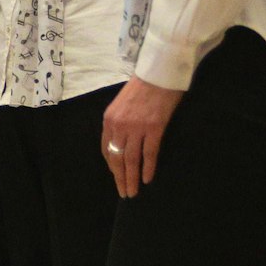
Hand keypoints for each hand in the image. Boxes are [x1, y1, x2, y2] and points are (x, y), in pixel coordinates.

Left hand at [101, 75, 185, 197]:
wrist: (158, 73)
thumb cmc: (142, 87)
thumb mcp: (122, 104)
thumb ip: (119, 123)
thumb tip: (121, 143)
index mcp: (109, 119)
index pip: (107, 149)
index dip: (111, 165)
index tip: (116, 176)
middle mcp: (120, 125)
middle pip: (117, 158)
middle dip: (120, 178)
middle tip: (124, 192)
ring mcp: (137, 127)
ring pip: (131, 160)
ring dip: (132, 178)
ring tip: (134, 192)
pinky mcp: (154, 128)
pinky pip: (149, 153)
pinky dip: (148, 168)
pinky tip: (148, 179)